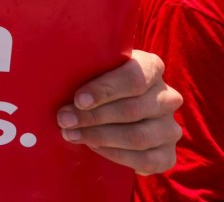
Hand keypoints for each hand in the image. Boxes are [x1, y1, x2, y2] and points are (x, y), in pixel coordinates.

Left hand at [57, 49, 181, 174]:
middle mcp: (168, 97)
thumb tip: (56, 81)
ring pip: (139, 136)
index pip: (135, 77)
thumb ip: (85, 70)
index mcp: (151, 68)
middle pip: (132, 109)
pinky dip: (116, 156)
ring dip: (100, 137)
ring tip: (71, 134)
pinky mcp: (168, 154)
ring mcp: (170, 127)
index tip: (79, 99)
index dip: (106, 89)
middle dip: (93, 117)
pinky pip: (147, 160)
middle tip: (64, 120)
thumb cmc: (97, 85)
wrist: (112, 116)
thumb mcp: (94, 70)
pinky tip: (94, 148)